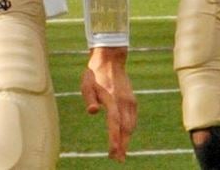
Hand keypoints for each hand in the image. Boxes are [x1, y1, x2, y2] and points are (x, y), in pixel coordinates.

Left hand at [81, 47, 136, 161]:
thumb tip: (92, 111)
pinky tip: (125, 138)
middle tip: (117, 159)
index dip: (115, 138)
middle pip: (125, 128)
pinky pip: (133, 120)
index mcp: (111, 98)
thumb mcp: (86, 83)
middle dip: (122, 145)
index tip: (114, 152)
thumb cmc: (95, 74)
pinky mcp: (132, 101)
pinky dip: (129, 131)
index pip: (114, 122)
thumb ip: (89, 98)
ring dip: (126, 140)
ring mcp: (130, 102)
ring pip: (131, 126)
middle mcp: (123, 102)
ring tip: (120, 153)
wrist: (111, 60)